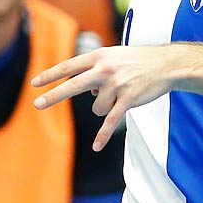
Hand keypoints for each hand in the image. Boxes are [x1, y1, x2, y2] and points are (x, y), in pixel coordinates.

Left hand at [31, 44, 177, 149]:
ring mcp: (117, 85)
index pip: (70, 66)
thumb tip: (87, 91)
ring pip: (98, 107)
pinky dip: (104, 135)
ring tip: (120, 96)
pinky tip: (96, 147)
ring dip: (105, 107)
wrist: (167, 64)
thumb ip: (96, 69)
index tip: (35, 83)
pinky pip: (112, 121)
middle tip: (37, 104)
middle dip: (54, 96)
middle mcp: (106, 70)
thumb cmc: (138, 60)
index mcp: (100, 57)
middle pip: (74, 86)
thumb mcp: (114, 56)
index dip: (51, 75)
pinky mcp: (129, 99)